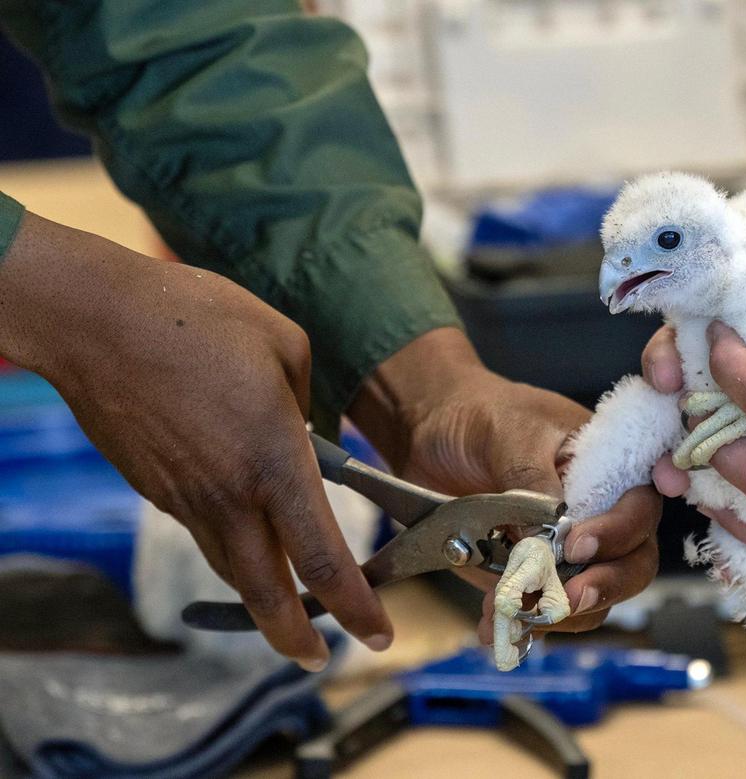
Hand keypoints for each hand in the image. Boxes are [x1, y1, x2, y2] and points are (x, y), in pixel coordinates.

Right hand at [0, 213, 393, 669]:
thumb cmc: (195, 318)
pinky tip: (244, 534)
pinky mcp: (155, 489)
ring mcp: (186, 497)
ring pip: (232, 568)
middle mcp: (231, 493)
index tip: (378, 633)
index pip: (322, 557)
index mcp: (275, 460)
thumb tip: (306, 433)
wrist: (95, 320)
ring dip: (262, 599)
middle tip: (319, 657)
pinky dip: (230, 549)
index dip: (354, 605)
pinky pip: (202, 533)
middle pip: (267, 591)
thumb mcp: (284, 343)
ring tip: (286, 609)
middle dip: (296, 636)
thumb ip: (310, 402)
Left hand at [349, 329, 661, 640]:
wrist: (429, 430)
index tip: (575, 546)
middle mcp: (600, 514)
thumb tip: (549, 535)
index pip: (639, 510)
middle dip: (603, 587)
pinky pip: (542, 611)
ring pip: (592, 599)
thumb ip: (534, 479)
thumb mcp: (511, 432)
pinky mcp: (530, 576)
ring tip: (510, 613)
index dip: (618, 534)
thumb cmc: (481, 414)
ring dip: (556, 614)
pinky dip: (521, 626)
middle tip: (563, 598)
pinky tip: (490, 627)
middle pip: (632, 564)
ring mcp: (567, 551)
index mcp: (610, 468)